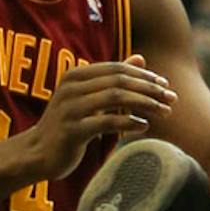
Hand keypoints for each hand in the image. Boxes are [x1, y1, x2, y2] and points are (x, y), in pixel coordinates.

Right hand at [21, 55, 177, 178]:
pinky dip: (129, 122)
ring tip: (165, 112)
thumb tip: (141, 57)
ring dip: (145, 104)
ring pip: (116, 98)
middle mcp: (70, 88)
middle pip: (119, 82)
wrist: (38, 153)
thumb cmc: (69, 123)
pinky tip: (144, 126)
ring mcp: (69, 109)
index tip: (165, 84)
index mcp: (75, 75)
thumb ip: (113, 78)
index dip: (144, 75)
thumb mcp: (89, 97)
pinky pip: (107, 122)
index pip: (117, 68)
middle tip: (171, 98)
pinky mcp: (71, 130)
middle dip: (150, 89)